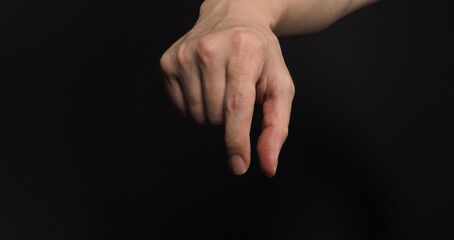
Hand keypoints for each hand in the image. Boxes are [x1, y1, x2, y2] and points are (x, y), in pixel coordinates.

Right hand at [160, 0, 294, 176]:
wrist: (233, 17)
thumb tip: (267, 164)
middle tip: (238, 93)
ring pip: (197, 116)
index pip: (236, 107)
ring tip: (223, 88)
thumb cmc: (260, 55)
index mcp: (243, 52)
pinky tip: (206, 86)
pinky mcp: (168, 62)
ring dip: (213, 115)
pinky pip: (181, 109)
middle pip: (217, 117)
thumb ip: (276, 126)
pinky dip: (197, 107)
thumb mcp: (279, 85)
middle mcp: (210, 49)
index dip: (237, 141)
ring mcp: (184, 55)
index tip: (238, 165)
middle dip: (231, 119)